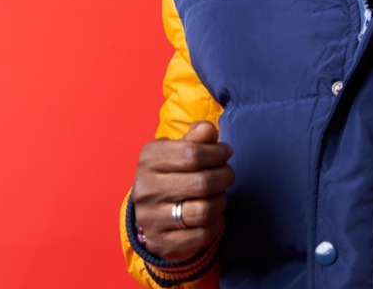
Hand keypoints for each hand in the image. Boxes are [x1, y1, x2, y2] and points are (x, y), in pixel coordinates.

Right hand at [131, 121, 234, 261]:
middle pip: (203, 183)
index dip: (218, 153)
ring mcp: (150, 219)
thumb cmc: (174, 169)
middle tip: (228, 174)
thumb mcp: (180, 147)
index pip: (193, 154)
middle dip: (225, 176)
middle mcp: (145, 189)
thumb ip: (197, 136)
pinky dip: (216, 223)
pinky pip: (201, 235)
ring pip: (203, 211)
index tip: (226, 153)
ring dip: (221, 201)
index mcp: (149, 159)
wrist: (151, 207)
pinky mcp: (160, 242)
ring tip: (220, 194)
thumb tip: (208, 130)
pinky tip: (215, 215)